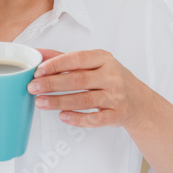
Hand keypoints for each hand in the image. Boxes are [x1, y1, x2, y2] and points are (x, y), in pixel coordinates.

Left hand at [27, 49, 152, 130]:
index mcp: (104, 59)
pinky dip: (77, 118)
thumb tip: (38, 53)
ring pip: (84, 100)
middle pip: (78, 80)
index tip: (38, 71)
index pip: (77, 59)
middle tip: (32, 87)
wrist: (139, 101)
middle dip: (52, 84)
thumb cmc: (110, 78)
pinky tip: (62, 116)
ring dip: (59, 102)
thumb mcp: (93, 63)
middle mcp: (112, 76)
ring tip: (40, 102)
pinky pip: (94, 119)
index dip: (56, 65)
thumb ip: (65, 59)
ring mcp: (116, 96)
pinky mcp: (117, 115)